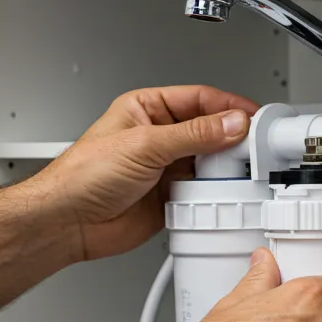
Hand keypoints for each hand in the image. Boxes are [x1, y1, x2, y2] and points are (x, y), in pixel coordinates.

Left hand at [33, 86, 258, 261]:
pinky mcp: (169, 196)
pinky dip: (214, 195)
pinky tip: (218, 194)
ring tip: (238, 172)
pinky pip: (202, 192)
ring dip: (224, 169)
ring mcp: (165, 167)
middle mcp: (159, 136)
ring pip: (209, 163)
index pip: (199, 99)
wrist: (67, 222)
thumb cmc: (83, 175)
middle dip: (231, 140)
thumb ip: (193, 135)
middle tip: (253, 148)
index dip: (229, 106)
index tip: (253, 117)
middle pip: (210, 131)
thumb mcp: (145, 145)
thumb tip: (231, 123)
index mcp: (148, 109)